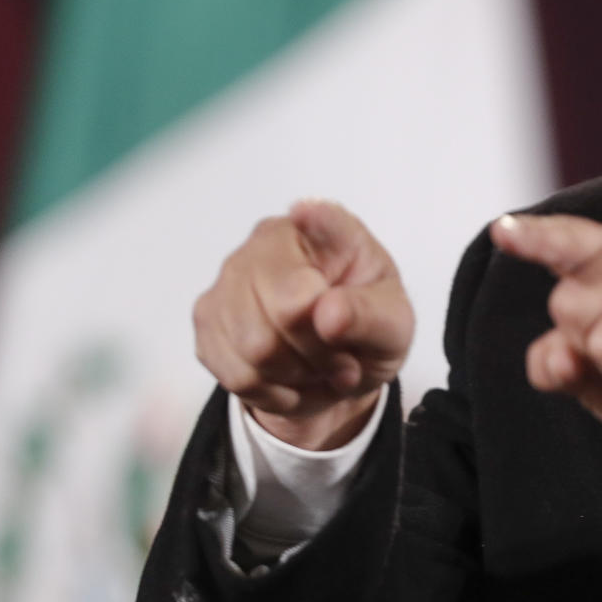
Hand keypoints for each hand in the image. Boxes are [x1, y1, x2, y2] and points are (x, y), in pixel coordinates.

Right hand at [194, 199, 413, 449]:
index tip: (306, 210)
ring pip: (255, 349)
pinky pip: (236, 374)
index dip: (314, 218)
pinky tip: (290, 378)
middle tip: (344, 362)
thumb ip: (370, 317)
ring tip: (318, 368)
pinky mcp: (207, 321)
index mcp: (327, 232)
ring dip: (297, 375)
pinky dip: (272, 391)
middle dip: (321, 352)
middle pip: (285, 310)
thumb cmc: (368, 327)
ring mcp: (229, 279)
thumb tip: (328, 313)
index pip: (321, 221)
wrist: (335, 365)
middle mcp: (267, 243)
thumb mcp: (394, 326)